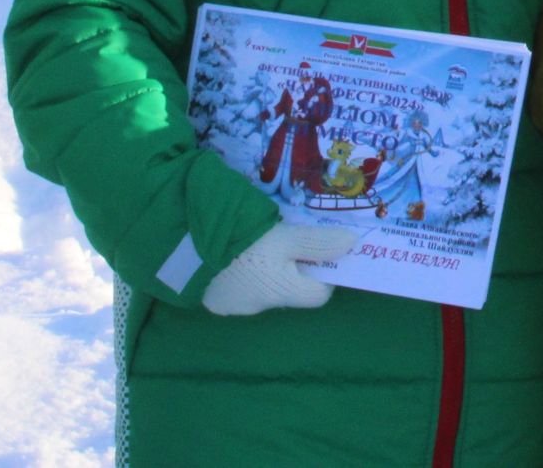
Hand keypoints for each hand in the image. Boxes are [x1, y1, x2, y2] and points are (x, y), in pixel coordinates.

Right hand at [202, 223, 354, 315]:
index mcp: (284, 293)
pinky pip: (240, 288)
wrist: (190, 253)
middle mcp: (262, 306)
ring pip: (265, 288)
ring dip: (269, 269)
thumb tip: (352, 245)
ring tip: (263, 241)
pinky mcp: (215, 300)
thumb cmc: (246, 244)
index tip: (321, 249)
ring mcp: (236, 306)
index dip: (325, 272)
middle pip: (291, 290)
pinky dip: (245, 272)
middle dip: (296, 267)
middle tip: (292, 240)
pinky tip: (238, 252)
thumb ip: (318, 242)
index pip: (319, 294)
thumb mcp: (286, 237)